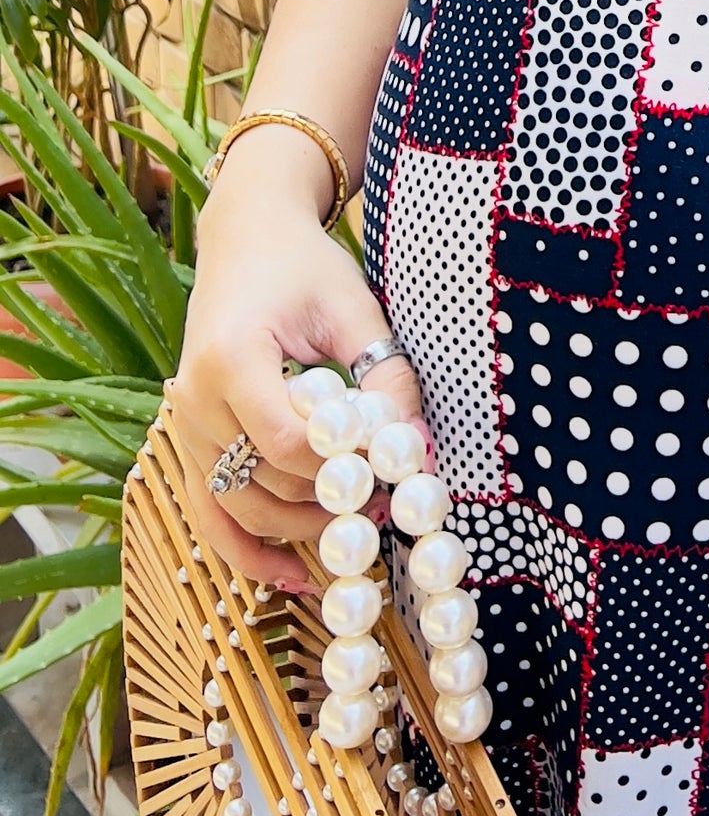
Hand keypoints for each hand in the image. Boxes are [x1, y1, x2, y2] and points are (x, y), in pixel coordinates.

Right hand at [172, 145, 421, 595]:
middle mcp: (193, 400)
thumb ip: (385, 376)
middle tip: (391, 504)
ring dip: (299, 529)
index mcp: (229, 357)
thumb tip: (419, 449)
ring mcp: (183, 427)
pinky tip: (295, 576)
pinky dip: (248, 551)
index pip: (287, 441)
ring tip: (361, 525)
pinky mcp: (188, 444)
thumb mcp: (353, 308)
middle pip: (262, 483)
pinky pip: (211, 514)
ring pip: (237, 508)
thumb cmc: (303, 267)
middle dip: (329, 502)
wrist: (246, 239)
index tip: (391, 469)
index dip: (341, 467)